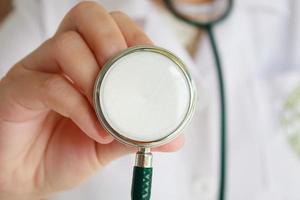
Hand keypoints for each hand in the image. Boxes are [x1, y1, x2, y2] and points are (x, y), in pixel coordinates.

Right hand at [0, 2, 183, 199]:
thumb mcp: (109, 144)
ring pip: (66, 45)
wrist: (28, 177)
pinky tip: (95, 129)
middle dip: (113, 39)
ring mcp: (38, 69)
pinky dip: (79, 107)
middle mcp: (63, 58)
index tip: (151, 65)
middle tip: (125, 71)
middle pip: (88, 16)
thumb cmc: (66, 152)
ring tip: (108, 110)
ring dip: (95, 76)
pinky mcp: (19, 89)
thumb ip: (138, 135)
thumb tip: (177, 138)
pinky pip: (50, 85)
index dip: (136, 37)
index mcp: (88, 62)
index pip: (114, 27)